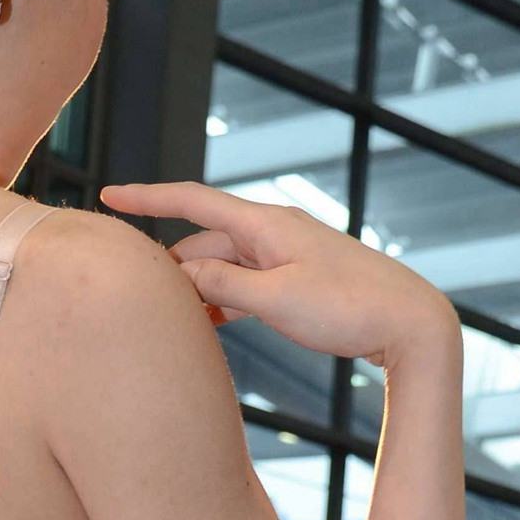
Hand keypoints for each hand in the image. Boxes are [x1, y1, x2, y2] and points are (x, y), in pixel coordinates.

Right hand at [99, 182, 459, 370]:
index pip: (193, 201)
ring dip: (197, 288)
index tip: (109, 195)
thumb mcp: (275, 301)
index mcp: (266, 225)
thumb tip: (182, 275)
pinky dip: (223, 299)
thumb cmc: (347, 309)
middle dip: (169, 264)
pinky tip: (210, 324)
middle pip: (205, 241)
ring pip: (224, 265)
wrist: (410, 322)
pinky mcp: (300, 278)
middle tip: (135, 296)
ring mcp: (288, 254)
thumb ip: (222, 286)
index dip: (147, 197)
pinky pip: (247, 282)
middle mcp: (274, 231)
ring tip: (169, 318)